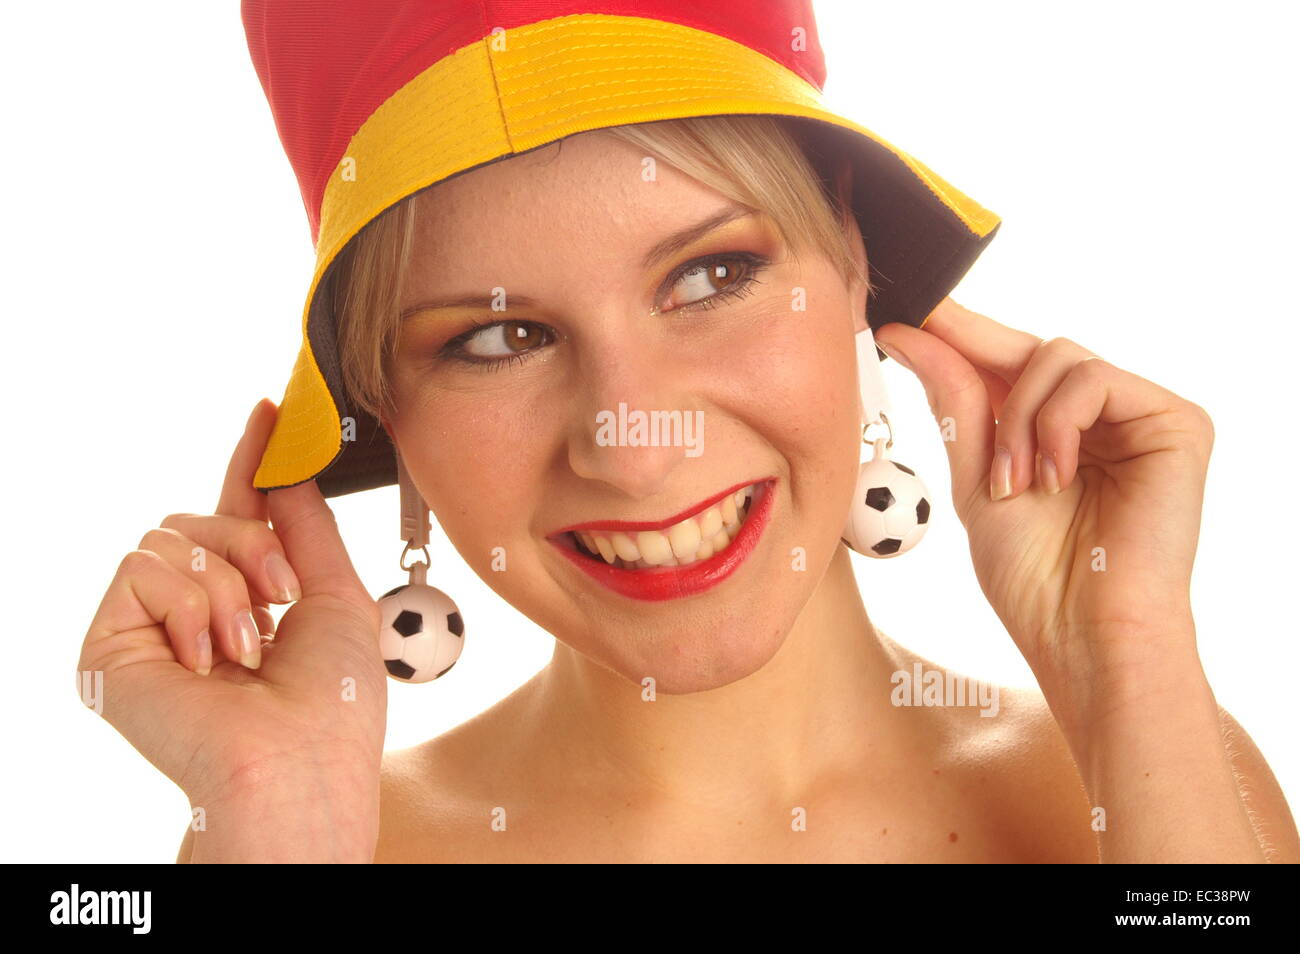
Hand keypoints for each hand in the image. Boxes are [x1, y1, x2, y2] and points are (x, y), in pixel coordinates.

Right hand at [77, 399, 387, 858]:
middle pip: (203, 515)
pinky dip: (186, 604)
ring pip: (172, 534)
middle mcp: (196, 607)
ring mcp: (150, 624)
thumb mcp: (335, 594)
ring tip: (247, 647)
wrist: (298, 759)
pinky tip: (205, 660)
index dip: (252, 461)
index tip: (270, 410)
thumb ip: (306, 525)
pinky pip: (140, 565)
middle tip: (281, 598)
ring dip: (227, 583)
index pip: (240, 512)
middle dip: (253, 543)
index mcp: (251, 597)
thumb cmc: (331, 699)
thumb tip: (288, 466)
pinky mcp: (109, 641)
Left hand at [873, 299, 1213, 708]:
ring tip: (1010, 484)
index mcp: (1058, 432)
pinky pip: (1094, 379)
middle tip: (917, 343)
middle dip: (975, 359)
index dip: (962, 334)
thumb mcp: (975, 481)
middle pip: (1033, 349)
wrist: (1084, 635)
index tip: (909, 311)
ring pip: (1058, 357)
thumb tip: (910, 336)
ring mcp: (1142, 417)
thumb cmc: (1034, 578)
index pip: (1010, 365)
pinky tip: (1051, 479)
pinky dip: (1055, 424)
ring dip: (1016, 419)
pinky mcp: (1178, 423)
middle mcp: (1104, 419)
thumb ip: (955, 406)